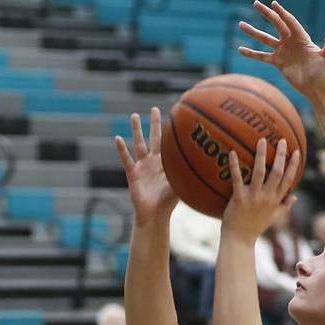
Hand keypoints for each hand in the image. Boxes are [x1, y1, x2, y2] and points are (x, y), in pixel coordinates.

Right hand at [115, 107, 177, 226]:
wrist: (154, 215)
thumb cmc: (169, 203)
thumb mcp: (181, 186)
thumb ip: (189, 177)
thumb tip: (206, 169)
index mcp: (168, 164)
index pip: (171, 144)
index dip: (173, 132)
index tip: (177, 116)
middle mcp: (155, 162)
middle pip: (155, 138)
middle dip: (155, 124)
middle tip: (155, 109)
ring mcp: (142, 166)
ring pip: (139, 143)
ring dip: (136, 130)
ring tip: (134, 115)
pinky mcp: (132, 173)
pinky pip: (126, 159)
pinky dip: (122, 149)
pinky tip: (117, 138)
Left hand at [222, 137, 299, 242]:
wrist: (240, 239)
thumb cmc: (256, 227)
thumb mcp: (274, 218)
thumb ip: (285, 206)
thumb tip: (295, 196)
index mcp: (276, 200)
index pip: (289, 179)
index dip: (294, 165)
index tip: (296, 151)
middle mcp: (267, 197)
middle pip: (277, 172)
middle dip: (281, 155)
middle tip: (281, 140)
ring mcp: (253, 197)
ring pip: (260, 172)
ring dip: (261, 155)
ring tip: (262, 141)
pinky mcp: (239, 198)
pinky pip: (237, 179)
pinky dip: (234, 165)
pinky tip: (231, 152)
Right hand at [238, 0, 324, 96]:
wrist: (317, 88)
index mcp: (302, 38)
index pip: (290, 22)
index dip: (282, 13)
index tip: (274, 4)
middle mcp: (291, 42)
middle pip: (276, 24)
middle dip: (267, 14)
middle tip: (256, 3)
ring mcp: (283, 51)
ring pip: (265, 39)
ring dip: (254, 32)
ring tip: (241, 24)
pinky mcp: (278, 63)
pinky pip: (262, 56)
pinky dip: (252, 53)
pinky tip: (240, 49)